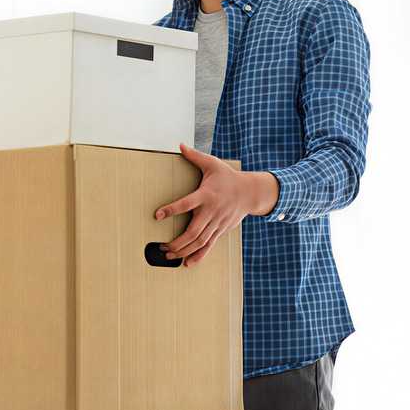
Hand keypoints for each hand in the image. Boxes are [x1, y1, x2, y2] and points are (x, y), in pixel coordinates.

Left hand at [155, 143, 276, 267]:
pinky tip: (188, 263)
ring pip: (200, 242)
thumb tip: (180, 146)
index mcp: (206, 195)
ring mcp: (217, 223)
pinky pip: (209, 246)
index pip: (186, 204)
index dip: (172, 209)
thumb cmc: (228, 177)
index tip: (157, 215)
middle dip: (177, 242)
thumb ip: (194, 156)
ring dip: (184, 251)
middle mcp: (212, 211)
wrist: (251, 192)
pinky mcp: (221, 230)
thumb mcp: (212, 164)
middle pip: (193, 231)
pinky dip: (199, 256)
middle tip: (161, 247)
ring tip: (169, 256)